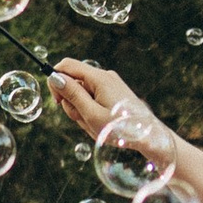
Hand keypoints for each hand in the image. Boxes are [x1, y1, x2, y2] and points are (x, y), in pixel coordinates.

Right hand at [49, 59, 164, 151]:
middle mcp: (104, 76)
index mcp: (98, 78)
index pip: (66, 65)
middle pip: (73, 81)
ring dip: (81, 110)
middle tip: (83, 119)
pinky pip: (92, 97)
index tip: (57, 101)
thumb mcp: (91, 114)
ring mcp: (110, 84)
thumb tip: (54, 77)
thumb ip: (72, 94)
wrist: (149, 136)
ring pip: (82, 92)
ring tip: (95, 124)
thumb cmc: (120, 128)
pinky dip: (91, 111)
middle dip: (71, 102)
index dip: (56, 81)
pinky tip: (100, 123)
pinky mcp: (113, 92)